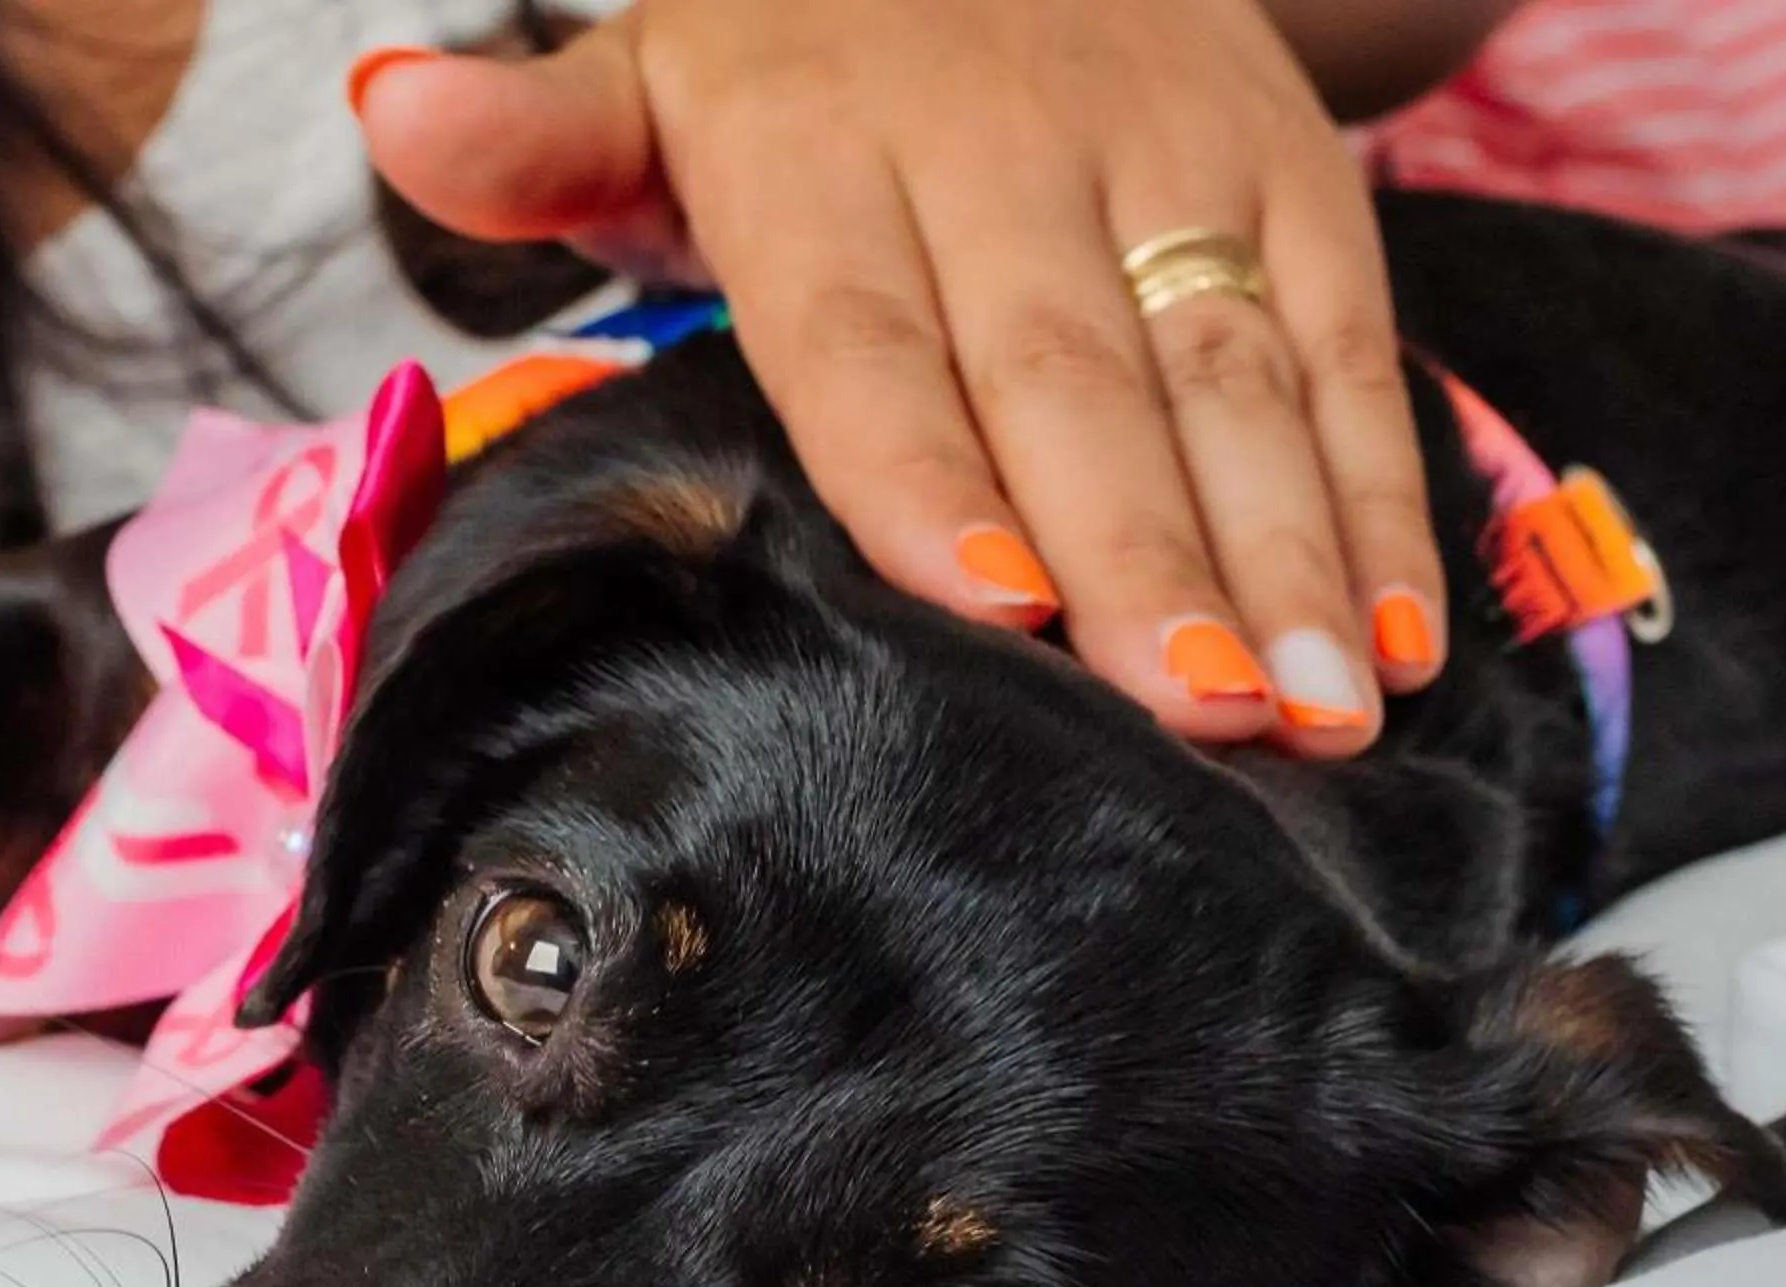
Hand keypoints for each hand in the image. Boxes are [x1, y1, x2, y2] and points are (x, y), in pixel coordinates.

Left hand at [351, 0, 1446, 755]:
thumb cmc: (795, 55)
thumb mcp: (654, 75)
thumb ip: (542, 136)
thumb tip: (391, 106)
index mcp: (822, 152)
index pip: (868, 334)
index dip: (930, 468)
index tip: (990, 605)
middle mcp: (1004, 148)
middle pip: (1070, 377)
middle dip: (1141, 554)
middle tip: (1196, 720)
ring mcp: (1165, 156)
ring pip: (1229, 371)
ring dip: (1286, 549)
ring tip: (1316, 719)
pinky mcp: (1286, 169)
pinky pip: (1342, 337)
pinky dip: (1378, 485)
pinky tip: (1395, 635)